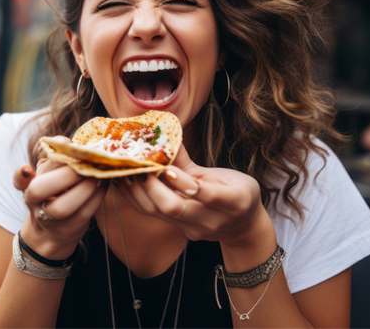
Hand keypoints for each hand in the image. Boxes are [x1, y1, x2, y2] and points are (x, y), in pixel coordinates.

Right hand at [13, 137, 107, 259]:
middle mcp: (35, 204)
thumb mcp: (48, 176)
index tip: (54, 153)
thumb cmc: (54, 194)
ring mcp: (51, 220)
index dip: (41, 163)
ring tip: (98, 174)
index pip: (30, 173)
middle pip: (40, 190)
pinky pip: (84, 213)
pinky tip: (103, 184)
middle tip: (85, 163)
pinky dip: (96, 197)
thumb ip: (54, 158)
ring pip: (63, 206)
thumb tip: (63, 139)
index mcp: (30, 187)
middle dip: (65, 174)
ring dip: (85, 187)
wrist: (52, 232)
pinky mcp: (70, 230)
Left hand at [119, 144, 270, 247]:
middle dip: (151, 186)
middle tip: (137, 164)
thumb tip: (166, 139)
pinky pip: (154, 215)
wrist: (244, 227)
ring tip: (125, 170)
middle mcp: (211, 219)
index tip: (166, 168)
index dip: (184, 181)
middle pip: (173, 208)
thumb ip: (193, 163)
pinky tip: (125, 183)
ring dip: (138, 190)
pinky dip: (137, 197)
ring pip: (159, 213)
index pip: (207, 194)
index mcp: (233, 202)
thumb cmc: (238, 193)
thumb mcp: (227, 175)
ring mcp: (194, 228)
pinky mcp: (181, 230)